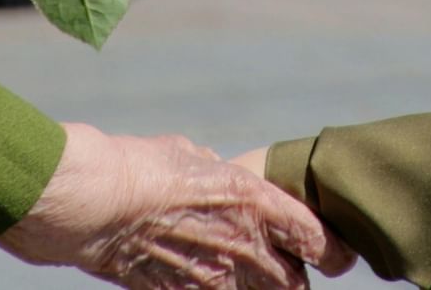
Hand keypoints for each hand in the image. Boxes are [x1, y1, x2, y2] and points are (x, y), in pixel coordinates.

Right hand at [0, 124, 355, 289]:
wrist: (92, 202)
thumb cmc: (139, 166)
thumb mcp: (188, 155)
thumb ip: (213, 170)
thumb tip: (214, 171)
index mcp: (253, 200)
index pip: (316, 239)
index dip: (334, 251)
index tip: (338, 255)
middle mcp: (242, 245)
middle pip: (294, 283)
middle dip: (294, 276)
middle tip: (289, 267)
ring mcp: (213, 279)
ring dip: (258, 289)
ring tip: (248, 277)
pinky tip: (202, 278)